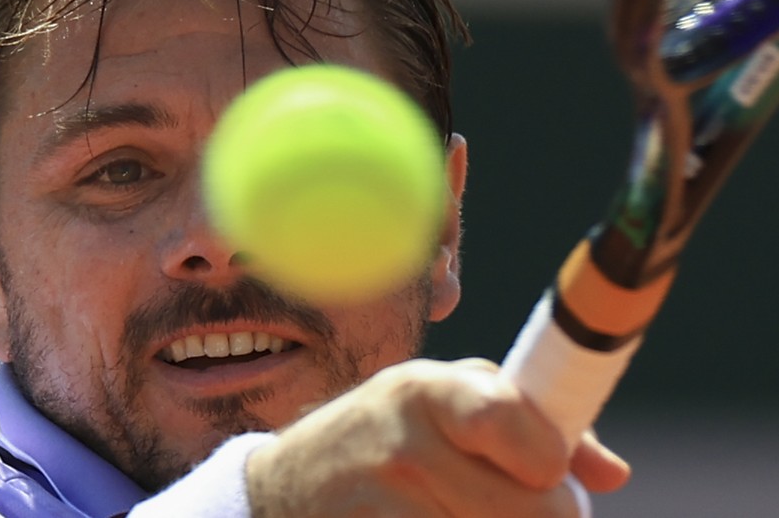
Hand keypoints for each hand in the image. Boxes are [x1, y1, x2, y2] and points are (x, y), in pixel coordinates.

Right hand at [246, 358, 626, 516]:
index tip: (547, 470)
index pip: (511, 420)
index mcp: (426, 391)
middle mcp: (405, 446)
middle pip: (537, 510)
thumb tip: (611, 474)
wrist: (285, 491)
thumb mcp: (440, 404)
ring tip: (462, 511)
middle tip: (515, 504)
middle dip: (544, 514)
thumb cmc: (383, 437)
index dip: (549, 459)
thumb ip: (526, 419)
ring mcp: (387, 508)